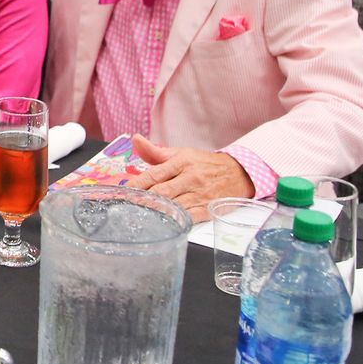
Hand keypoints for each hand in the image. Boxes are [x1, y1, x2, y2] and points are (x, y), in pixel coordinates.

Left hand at [126, 135, 253, 220]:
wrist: (238, 173)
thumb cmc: (205, 164)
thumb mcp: (181, 153)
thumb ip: (156, 152)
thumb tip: (136, 140)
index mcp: (181, 162)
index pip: (154, 174)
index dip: (137, 184)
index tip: (123, 191)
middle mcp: (190, 178)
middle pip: (161, 192)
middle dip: (142, 199)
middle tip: (127, 205)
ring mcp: (199, 195)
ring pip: (173, 205)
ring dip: (155, 211)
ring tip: (139, 215)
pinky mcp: (207, 209)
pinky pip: (189, 217)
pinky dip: (175, 221)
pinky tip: (162, 223)